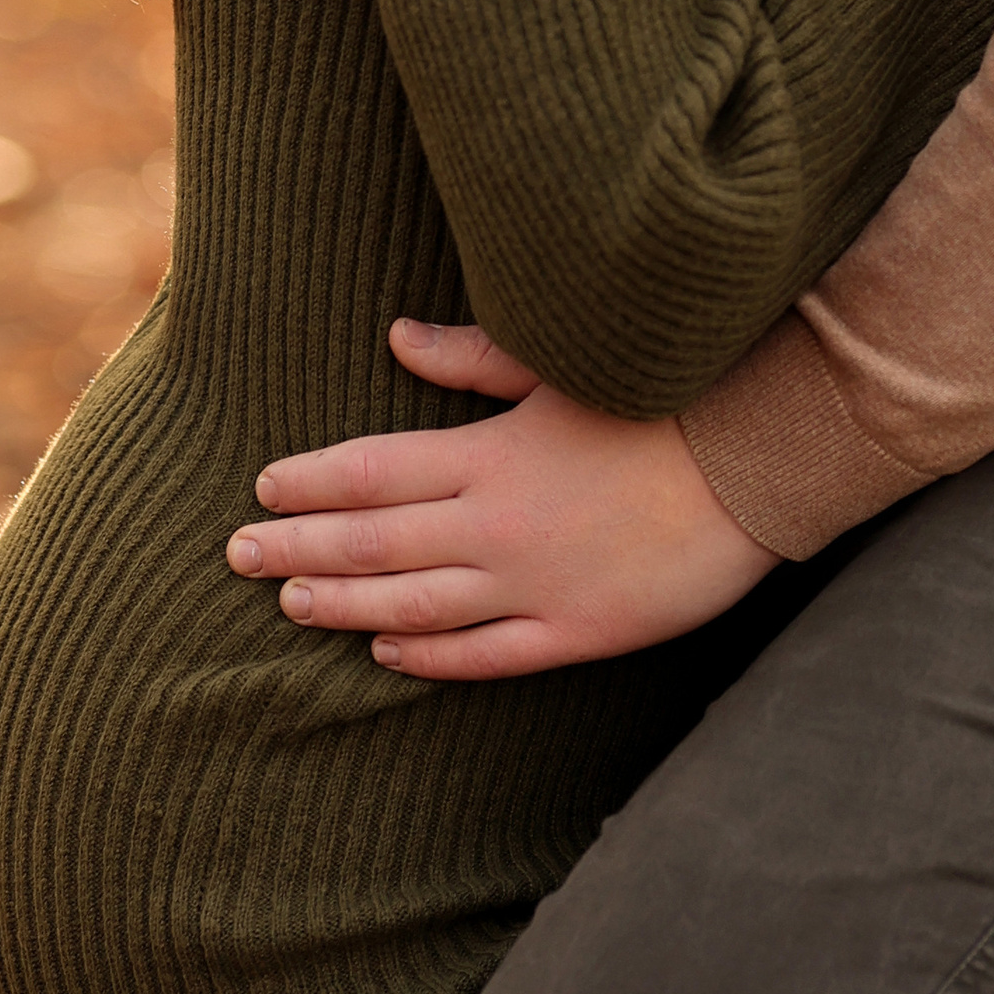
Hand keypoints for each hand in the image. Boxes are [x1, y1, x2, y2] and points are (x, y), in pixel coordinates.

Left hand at [224, 320, 777, 680]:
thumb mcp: (560, 367)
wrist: (756, 461)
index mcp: (492, 452)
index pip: (373, 471)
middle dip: (299, 547)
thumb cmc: (663, 398)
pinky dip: (427, 657)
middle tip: (237, 555)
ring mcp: (535, 586)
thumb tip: (397, 336)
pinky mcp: (578, 632)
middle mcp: (500, 525)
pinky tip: (384, 652)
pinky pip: (486, 656)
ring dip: (345, 603)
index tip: (262, 489)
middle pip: (376, 542)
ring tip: (291, 603)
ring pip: (415, 606)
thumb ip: (472, 358)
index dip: (310, 484)